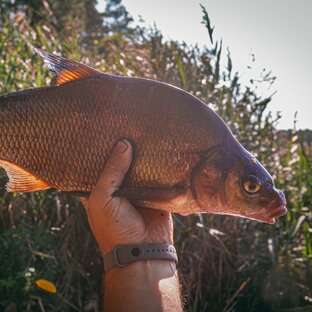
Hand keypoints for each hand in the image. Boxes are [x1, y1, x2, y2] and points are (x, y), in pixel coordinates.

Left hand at [81, 140, 173, 254]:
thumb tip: (124, 144)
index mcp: (100, 190)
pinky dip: (159, 166)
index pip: (97, 166)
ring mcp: (139, 190)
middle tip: (126, 124)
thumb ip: (111, 171)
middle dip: (124, 148)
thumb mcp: (103, 198)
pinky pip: (158, 176)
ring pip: (140, 167)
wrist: (143, 251)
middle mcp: (119, 188)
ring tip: (144, 130)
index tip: (102, 130)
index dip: (99, 151)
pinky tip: (161, 148)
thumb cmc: (114, 228)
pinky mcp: (156, 192)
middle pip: (121, 163)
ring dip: (143, 155)